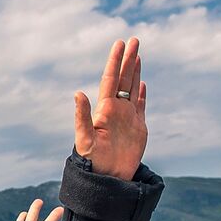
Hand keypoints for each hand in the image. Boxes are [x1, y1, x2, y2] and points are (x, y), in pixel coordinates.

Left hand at [73, 37, 146, 179]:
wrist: (108, 180)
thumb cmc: (92, 162)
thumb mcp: (85, 139)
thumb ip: (82, 116)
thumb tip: (78, 93)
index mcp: (105, 110)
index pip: (110, 79)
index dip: (115, 61)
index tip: (120, 43)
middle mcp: (116, 110)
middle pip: (123, 79)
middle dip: (128, 59)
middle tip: (134, 40)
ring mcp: (127, 118)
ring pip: (132, 89)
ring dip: (135, 71)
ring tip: (137, 54)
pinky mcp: (138, 129)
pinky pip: (140, 107)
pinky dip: (141, 94)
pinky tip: (142, 84)